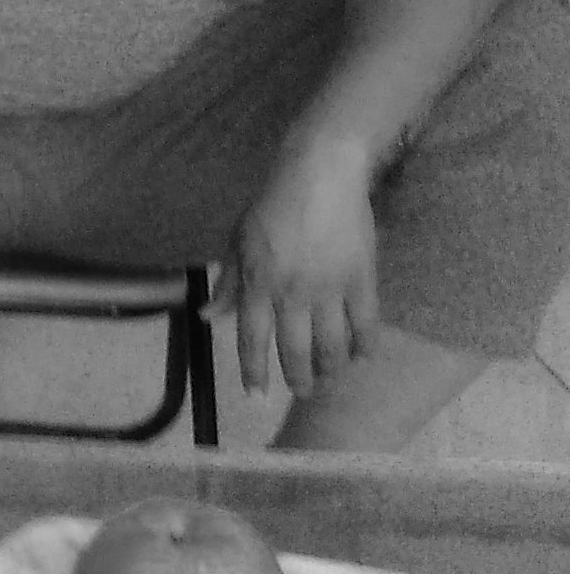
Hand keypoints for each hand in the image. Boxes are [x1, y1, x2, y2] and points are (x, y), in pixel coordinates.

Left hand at [227, 141, 381, 398]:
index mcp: (257, 283)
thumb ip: (228, 283)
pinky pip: (366, 324)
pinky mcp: (362, 279)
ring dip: (331, 368)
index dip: (254, 372)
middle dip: (299, 378)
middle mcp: (291, 293)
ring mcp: (329, 288)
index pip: (252, 339)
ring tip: (330, 378)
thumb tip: (208, 317)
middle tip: (303, 393)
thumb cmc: (272, 205)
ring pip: (332, 345)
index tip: (256, 397)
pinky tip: (363, 359)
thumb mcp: (238, 241)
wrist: (319, 176)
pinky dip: (365, 346)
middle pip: (296, 350)